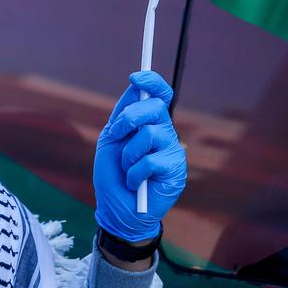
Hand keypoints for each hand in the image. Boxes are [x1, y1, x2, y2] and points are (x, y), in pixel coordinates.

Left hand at [93, 71, 186, 242]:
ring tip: (127, 169)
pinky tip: (135, 183)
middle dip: (129, 117)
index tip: (136, 77)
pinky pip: (151, 160)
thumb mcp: (111, 140)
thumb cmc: (114, 175)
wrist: (117, 210)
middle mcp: (165, 132)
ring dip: (128, 153)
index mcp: (150, 122)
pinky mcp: (176, 170)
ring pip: (150, 134)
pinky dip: (134, 172)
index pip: (160, 95)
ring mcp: (173, 150)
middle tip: (117, 134)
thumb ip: (122, 115)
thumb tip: (134, 87)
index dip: (152, 82)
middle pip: (155, 107)